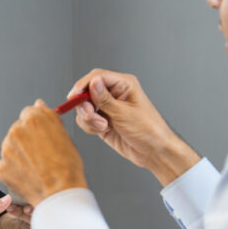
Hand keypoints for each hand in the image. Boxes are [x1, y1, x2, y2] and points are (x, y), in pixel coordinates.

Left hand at [0, 100, 86, 205]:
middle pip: (18, 129)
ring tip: (36, 166)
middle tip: (41, 154)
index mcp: (33, 120)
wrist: (59, 193)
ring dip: (20, 154)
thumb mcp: (64, 135)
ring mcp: (6, 150)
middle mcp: (16, 131)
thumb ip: (48, 117)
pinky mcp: (1, 167)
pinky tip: (29, 175)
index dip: (37, 125)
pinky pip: (6, 164)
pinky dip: (15, 169)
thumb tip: (39, 104)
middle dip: (27, 139)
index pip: (29, 113)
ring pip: (11, 147)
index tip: (41, 133)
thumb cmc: (66, 167)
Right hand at [71, 70, 199, 185]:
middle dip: (85, 105)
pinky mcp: (102, 121)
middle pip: (87, 91)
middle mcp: (114, 94)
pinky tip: (102, 130)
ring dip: (89, 118)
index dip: (83, 85)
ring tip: (102, 127)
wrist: (153, 151)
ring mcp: (107, 108)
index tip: (74, 96)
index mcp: (124, 84)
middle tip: (90, 115)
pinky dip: (89, 126)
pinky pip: (86, 120)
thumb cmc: (148, 130)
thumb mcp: (124, 113)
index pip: (98, 77)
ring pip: (84, 107)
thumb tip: (92, 82)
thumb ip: (104, 99)